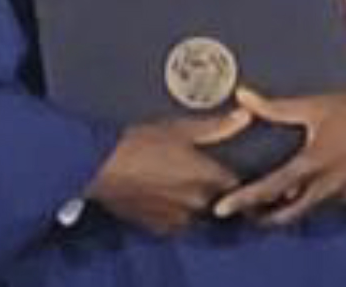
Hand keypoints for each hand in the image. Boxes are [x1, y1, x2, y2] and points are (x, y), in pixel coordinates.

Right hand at [86, 108, 250, 234]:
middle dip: (214, 184)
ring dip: (195, 198)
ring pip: (199, 211)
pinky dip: (177, 208)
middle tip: (199, 165)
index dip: (234, 171)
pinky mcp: (161, 229)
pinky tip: (164, 190)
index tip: (227, 160)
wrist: (100, 170)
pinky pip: (179, 220)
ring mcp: (180, 221)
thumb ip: (215, 126)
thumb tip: (245, 117)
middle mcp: (199, 204)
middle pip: (219, 197)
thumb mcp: (177, 128)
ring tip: (179, 177)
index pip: (237, 182)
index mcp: (208, 178)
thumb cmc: (139, 143)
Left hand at [213, 86, 345, 226]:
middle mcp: (324, 190)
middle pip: (287, 214)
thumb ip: (275, 107)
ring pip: (309, 211)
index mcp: (309, 167)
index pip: (268, 191)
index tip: (222, 210)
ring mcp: (343, 197)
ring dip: (291, 208)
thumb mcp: (313, 105)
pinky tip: (310, 186)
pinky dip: (314, 199)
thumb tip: (242, 95)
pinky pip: (329, 204)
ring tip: (274, 200)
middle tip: (246, 212)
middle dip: (265, 217)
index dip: (243, 201)